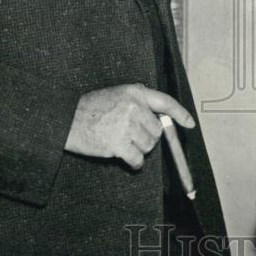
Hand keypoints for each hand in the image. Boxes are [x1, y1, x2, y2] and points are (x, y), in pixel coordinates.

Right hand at [65, 83, 194, 169]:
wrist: (65, 120)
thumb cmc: (89, 109)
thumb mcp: (115, 95)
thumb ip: (137, 103)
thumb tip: (158, 121)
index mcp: (135, 92)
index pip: (165, 102)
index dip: (180, 114)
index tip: (190, 124)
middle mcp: (134, 107)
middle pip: (156, 132)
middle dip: (147, 139)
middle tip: (128, 136)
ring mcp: (127, 125)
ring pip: (148, 147)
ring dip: (137, 150)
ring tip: (119, 142)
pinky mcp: (119, 144)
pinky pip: (137, 160)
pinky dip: (133, 164)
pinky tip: (122, 157)